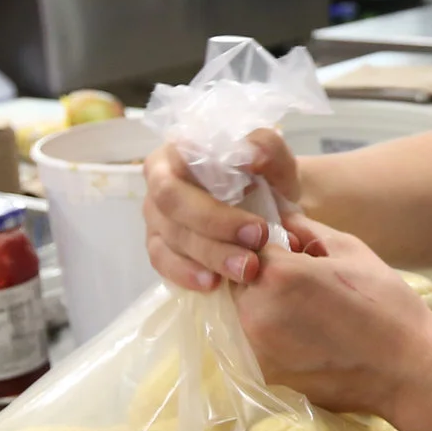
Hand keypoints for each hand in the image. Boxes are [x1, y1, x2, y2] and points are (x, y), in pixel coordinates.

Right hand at [142, 130, 320, 290]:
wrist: (270, 205)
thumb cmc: (265, 176)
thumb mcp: (275, 158)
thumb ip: (267, 146)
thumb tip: (250, 155)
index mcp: (180, 150)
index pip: (181, 167)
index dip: (214, 197)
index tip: (257, 226)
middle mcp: (160, 181)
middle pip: (172, 204)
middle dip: (214, 228)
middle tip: (256, 245)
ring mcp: (156, 216)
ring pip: (170, 237)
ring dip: (208, 255)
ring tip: (245, 270)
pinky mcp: (159, 247)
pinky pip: (163, 262)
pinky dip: (186, 274)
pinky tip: (213, 284)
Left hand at [232, 224, 431, 420]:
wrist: (408, 370)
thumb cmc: (386, 304)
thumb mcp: (351, 251)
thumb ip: (307, 229)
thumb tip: (281, 216)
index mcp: (278, 274)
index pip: (248, 245)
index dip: (272, 246)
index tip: (294, 253)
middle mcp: (256, 312)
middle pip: (237, 280)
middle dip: (261, 276)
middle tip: (302, 284)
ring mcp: (257, 349)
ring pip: (241, 313)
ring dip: (262, 306)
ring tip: (306, 311)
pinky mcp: (264, 376)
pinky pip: (252, 344)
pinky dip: (268, 336)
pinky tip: (304, 336)